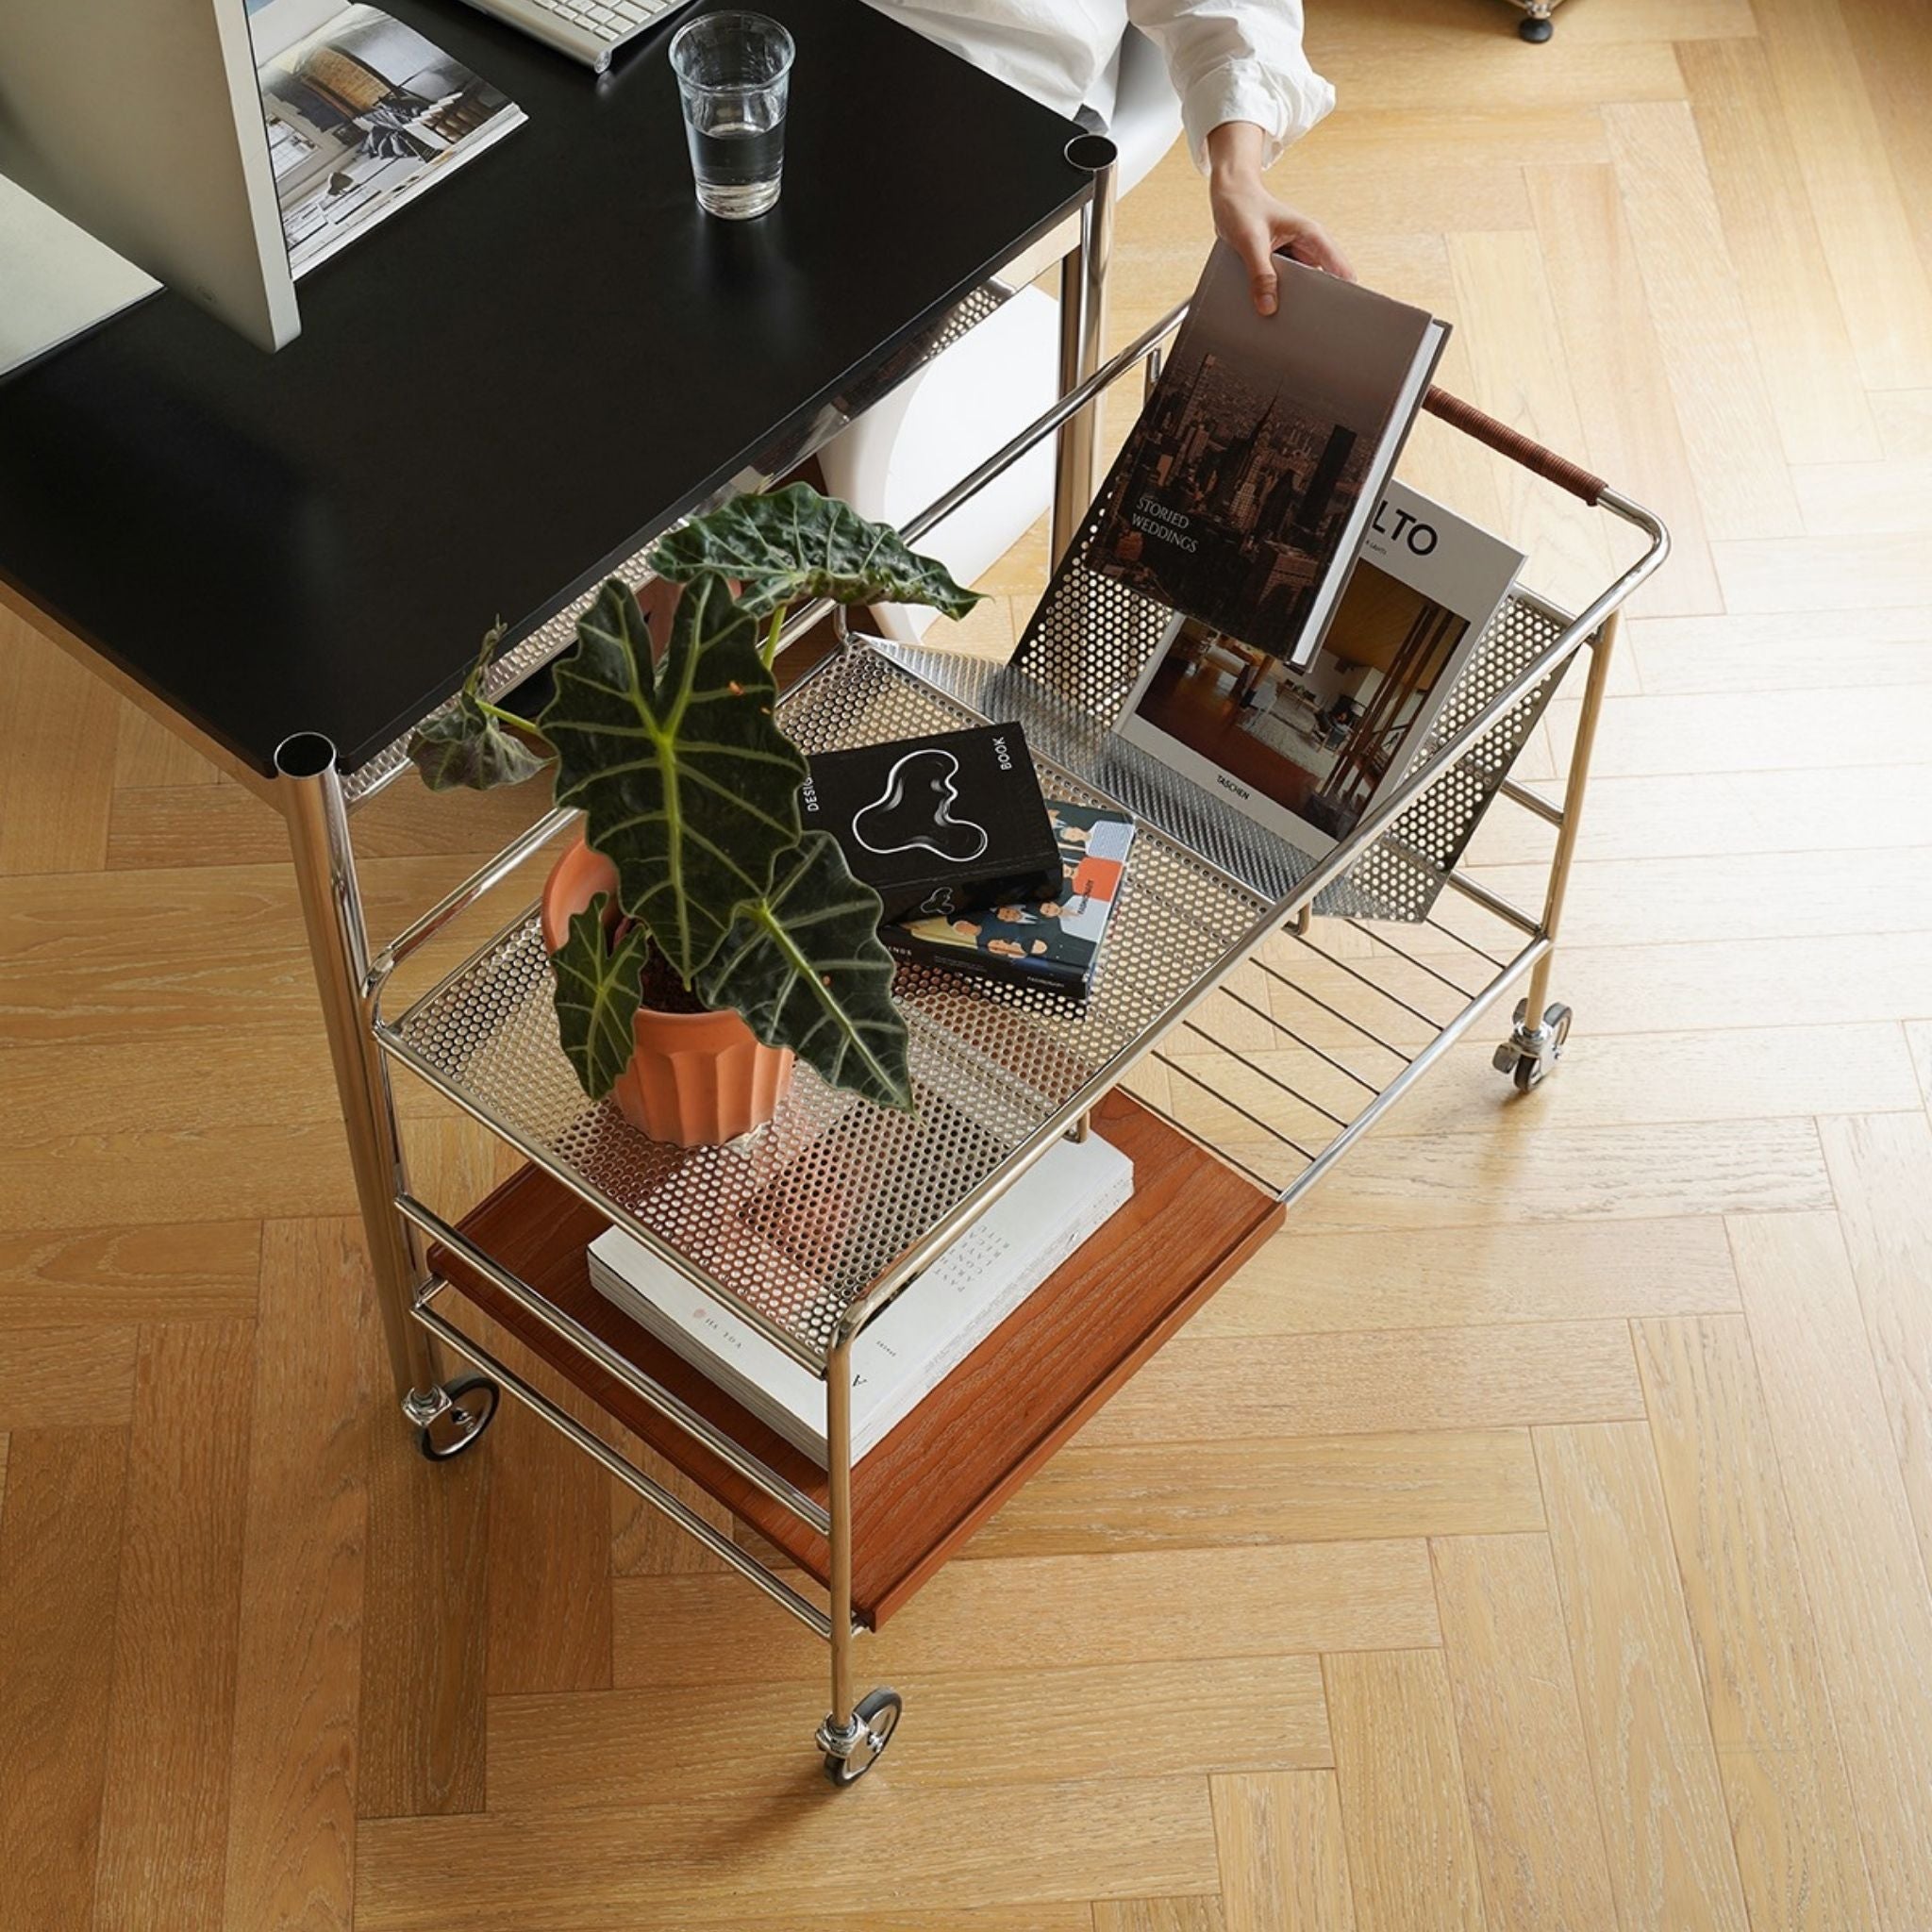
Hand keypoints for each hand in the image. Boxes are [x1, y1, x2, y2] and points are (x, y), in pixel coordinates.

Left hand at [1206, 121, 1352, 314]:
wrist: (1229, 195)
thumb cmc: (1242, 207)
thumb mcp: (1250, 241)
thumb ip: (1260, 274)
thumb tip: (1268, 307)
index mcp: (1311, 236)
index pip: (1339, 269)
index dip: (1344, 293)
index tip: (1341, 316)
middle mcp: (1307, 247)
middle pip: (1322, 283)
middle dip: (1315, 303)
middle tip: (1306, 326)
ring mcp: (1294, 257)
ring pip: (1301, 288)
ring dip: (1293, 301)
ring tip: (1286, 321)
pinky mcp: (1280, 264)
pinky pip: (1284, 286)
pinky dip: (1278, 296)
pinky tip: (1269, 309)